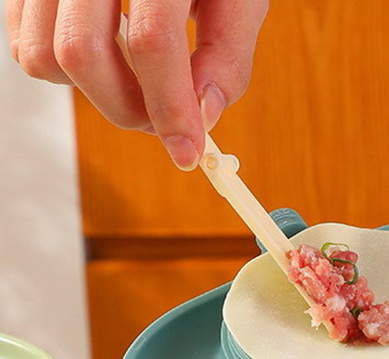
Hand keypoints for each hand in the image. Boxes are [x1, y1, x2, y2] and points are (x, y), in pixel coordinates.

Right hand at [6, 0, 268, 168]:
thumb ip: (227, 55)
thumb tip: (204, 116)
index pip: (152, 40)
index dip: (171, 107)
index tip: (187, 152)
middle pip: (83, 53)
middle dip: (130, 108)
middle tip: (165, 118)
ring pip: (44, 56)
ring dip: (99, 93)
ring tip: (140, 81)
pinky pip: (27, 48)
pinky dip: (69, 73)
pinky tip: (110, 56)